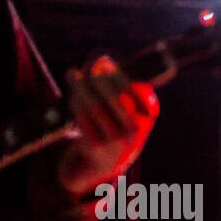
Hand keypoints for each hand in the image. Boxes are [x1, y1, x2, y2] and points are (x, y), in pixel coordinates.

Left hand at [56, 56, 158, 196]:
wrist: (110, 161)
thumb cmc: (118, 123)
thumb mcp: (129, 107)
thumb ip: (120, 83)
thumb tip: (101, 60)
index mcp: (148, 115)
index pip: (134, 87)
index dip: (116, 72)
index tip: (103, 61)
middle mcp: (135, 129)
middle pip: (113, 94)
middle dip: (96, 76)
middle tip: (85, 66)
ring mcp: (115, 140)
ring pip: (94, 104)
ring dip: (79, 86)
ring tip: (72, 75)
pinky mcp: (95, 146)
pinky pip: (81, 118)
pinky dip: (74, 103)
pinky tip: (72, 95)